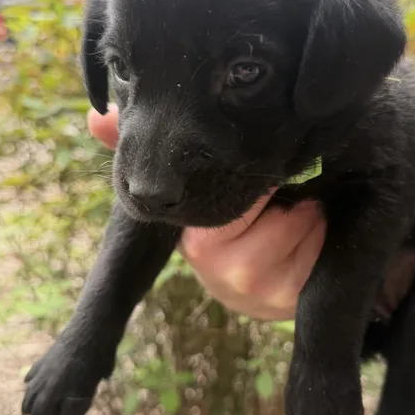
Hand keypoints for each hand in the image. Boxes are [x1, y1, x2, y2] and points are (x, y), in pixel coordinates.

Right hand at [88, 104, 324, 319]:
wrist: (279, 285)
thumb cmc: (239, 230)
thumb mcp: (198, 193)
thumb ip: (151, 153)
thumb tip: (96, 117)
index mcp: (193, 240)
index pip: (219, 192)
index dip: (243, 173)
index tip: (256, 163)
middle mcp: (215, 267)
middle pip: (260, 200)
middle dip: (276, 189)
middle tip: (281, 189)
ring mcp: (249, 287)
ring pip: (293, 218)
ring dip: (304, 209)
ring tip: (295, 212)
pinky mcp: (284, 296)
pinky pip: (313, 239)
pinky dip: (318, 229)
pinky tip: (310, 232)